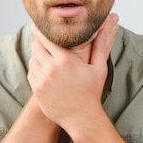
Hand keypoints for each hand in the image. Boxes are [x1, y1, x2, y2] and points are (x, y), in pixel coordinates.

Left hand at [27, 13, 118, 128]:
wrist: (82, 118)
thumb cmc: (92, 92)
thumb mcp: (99, 68)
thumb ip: (101, 45)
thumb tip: (110, 26)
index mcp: (65, 60)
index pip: (46, 38)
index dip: (40, 31)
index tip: (37, 24)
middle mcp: (51, 68)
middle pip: (36, 47)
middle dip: (38, 43)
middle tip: (41, 39)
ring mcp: (42, 80)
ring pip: (32, 60)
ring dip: (37, 56)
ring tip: (44, 55)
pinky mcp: (37, 90)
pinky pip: (31, 72)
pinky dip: (35, 68)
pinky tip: (43, 69)